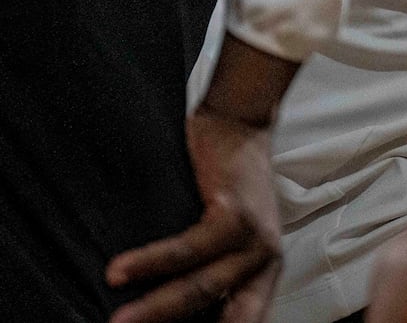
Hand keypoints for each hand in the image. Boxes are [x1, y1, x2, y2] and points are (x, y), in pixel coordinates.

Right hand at [106, 105, 281, 321]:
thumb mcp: (223, 242)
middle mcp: (264, 263)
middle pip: (226, 318)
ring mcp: (254, 239)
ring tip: (118, 322)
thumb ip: (205, 275)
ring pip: (202, 287)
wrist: (240, 127)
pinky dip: (152, 262)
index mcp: (261, 276)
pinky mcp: (236, 214)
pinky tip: (120, 272)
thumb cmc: (221, 190)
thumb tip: (161, 314)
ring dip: (155, 308)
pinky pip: (190, 248)